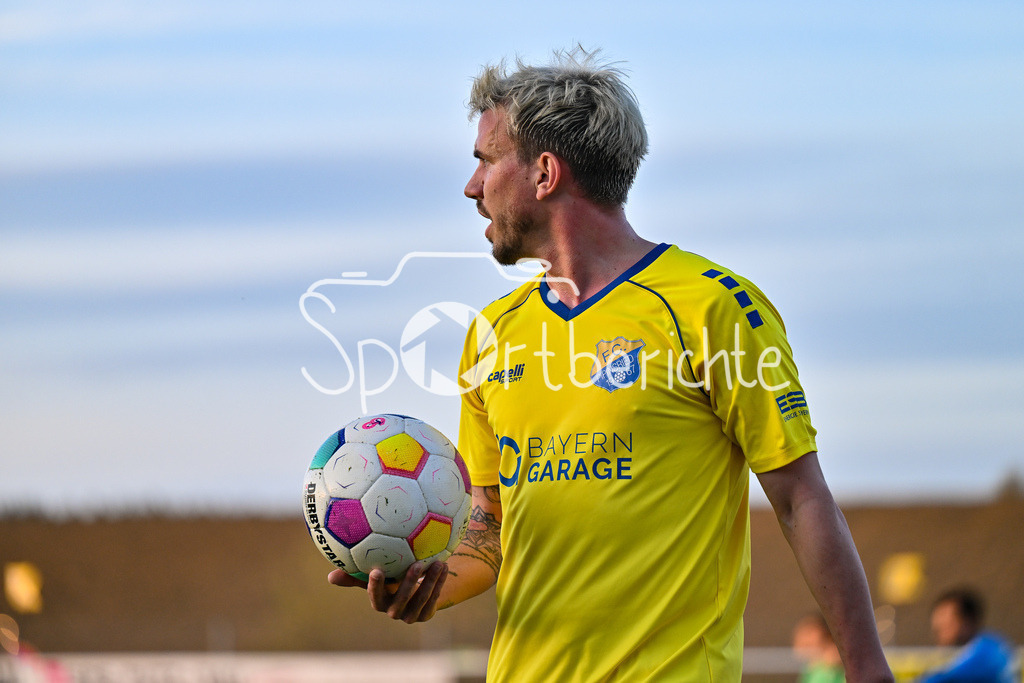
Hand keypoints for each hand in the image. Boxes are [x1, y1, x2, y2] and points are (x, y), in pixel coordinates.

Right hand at [327, 561, 448, 623]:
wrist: (416, 590)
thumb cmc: (391, 579)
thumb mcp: (377, 576)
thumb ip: (357, 575)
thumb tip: (330, 577)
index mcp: (380, 602)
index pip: (375, 597)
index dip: (375, 586)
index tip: (377, 570)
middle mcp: (394, 612)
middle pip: (401, 600)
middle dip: (408, 583)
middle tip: (415, 564)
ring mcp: (411, 615)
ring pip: (421, 599)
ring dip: (430, 581)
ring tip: (437, 563)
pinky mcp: (426, 614)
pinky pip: (433, 598)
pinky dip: (439, 582)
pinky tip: (444, 566)